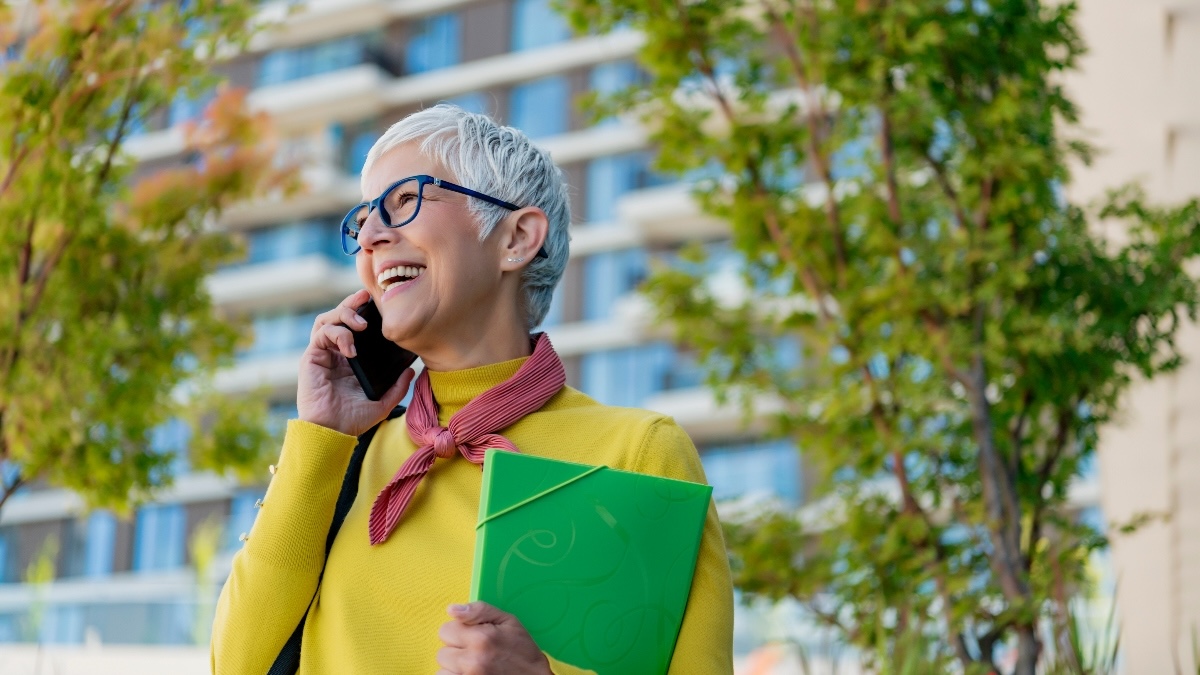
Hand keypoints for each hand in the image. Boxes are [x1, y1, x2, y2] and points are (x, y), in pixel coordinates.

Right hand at [297, 289, 414, 436]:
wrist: (332, 433)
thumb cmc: (353, 420)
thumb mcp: (382, 402)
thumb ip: (397, 387)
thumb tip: (412, 369)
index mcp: (349, 359)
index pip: (353, 327)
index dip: (362, 311)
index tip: (378, 302)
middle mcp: (334, 353)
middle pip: (338, 316)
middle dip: (352, 303)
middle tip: (368, 297)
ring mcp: (321, 354)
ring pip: (326, 320)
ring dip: (344, 314)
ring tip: (362, 324)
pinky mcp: (311, 358)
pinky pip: (321, 334)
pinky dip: (337, 334)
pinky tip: (351, 347)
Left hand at [436, 602, 552, 674]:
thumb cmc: (523, 651)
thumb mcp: (508, 621)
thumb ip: (479, 610)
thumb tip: (452, 609)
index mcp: (481, 638)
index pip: (446, 630)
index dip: (459, 631)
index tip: (472, 636)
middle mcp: (472, 660)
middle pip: (443, 652)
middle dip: (457, 650)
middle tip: (476, 653)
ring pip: (443, 669)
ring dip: (455, 667)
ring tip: (474, 666)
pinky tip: (470, 673)